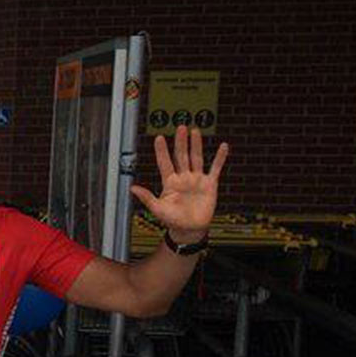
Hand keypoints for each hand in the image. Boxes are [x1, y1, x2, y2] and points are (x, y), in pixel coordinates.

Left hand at [131, 127, 226, 242]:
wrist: (190, 229)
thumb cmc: (172, 220)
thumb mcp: (157, 209)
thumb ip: (146, 197)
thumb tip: (132, 188)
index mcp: (170, 182)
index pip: (165, 162)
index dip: (162, 151)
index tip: (159, 138)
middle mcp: (183, 177)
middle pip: (181, 155)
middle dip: (180, 142)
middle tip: (180, 127)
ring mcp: (197, 179)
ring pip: (196, 158)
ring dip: (196, 144)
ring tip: (195, 131)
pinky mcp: (210, 184)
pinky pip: (216, 168)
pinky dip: (220, 157)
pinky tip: (223, 146)